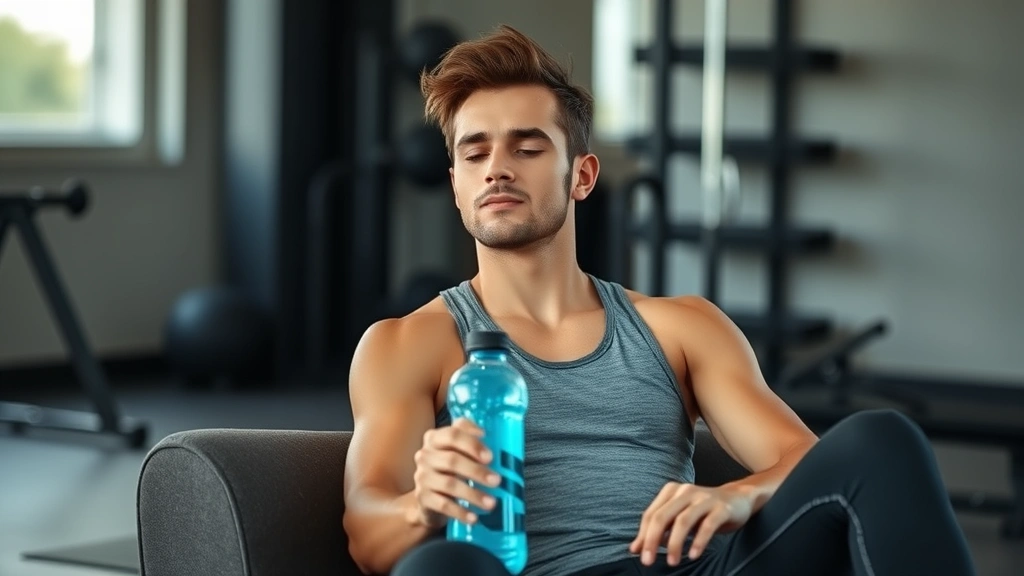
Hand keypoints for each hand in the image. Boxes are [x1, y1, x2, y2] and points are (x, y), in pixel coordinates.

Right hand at [409, 417, 500, 528]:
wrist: (430, 497)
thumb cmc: (450, 469)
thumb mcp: (458, 449)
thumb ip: (470, 437)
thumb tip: (487, 435)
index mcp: (435, 438)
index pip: (452, 435)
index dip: (472, 445)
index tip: (490, 457)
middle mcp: (425, 455)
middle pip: (452, 460)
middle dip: (477, 471)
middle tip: (497, 481)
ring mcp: (422, 477)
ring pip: (449, 484)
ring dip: (473, 494)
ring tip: (491, 503)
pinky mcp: (423, 498)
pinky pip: (443, 505)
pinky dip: (460, 512)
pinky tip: (474, 517)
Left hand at [630, 482, 753, 565]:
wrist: (738, 498)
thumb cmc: (703, 511)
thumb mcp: (679, 517)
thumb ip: (660, 530)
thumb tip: (636, 549)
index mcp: (671, 491)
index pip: (651, 514)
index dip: (642, 535)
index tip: (638, 554)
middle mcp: (685, 491)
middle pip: (662, 516)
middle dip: (652, 540)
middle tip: (647, 561)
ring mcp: (704, 498)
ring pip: (683, 521)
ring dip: (674, 543)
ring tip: (672, 562)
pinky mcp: (721, 508)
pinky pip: (708, 525)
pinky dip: (698, 541)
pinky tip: (693, 555)